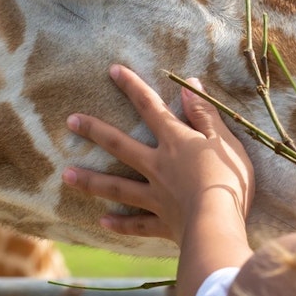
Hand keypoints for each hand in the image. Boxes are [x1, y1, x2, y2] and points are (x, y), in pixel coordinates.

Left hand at [63, 65, 254, 248]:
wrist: (219, 224)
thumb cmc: (228, 178)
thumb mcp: (224, 139)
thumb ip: (205, 113)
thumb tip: (189, 84)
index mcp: (175, 142)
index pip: (150, 107)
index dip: (132, 87)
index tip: (112, 71)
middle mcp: (158, 166)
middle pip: (120, 145)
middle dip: (94, 131)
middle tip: (70, 122)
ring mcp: (156, 196)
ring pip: (118, 187)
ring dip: (91, 180)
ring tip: (66, 174)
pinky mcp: (163, 223)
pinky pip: (137, 224)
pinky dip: (121, 224)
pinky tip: (102, 222)